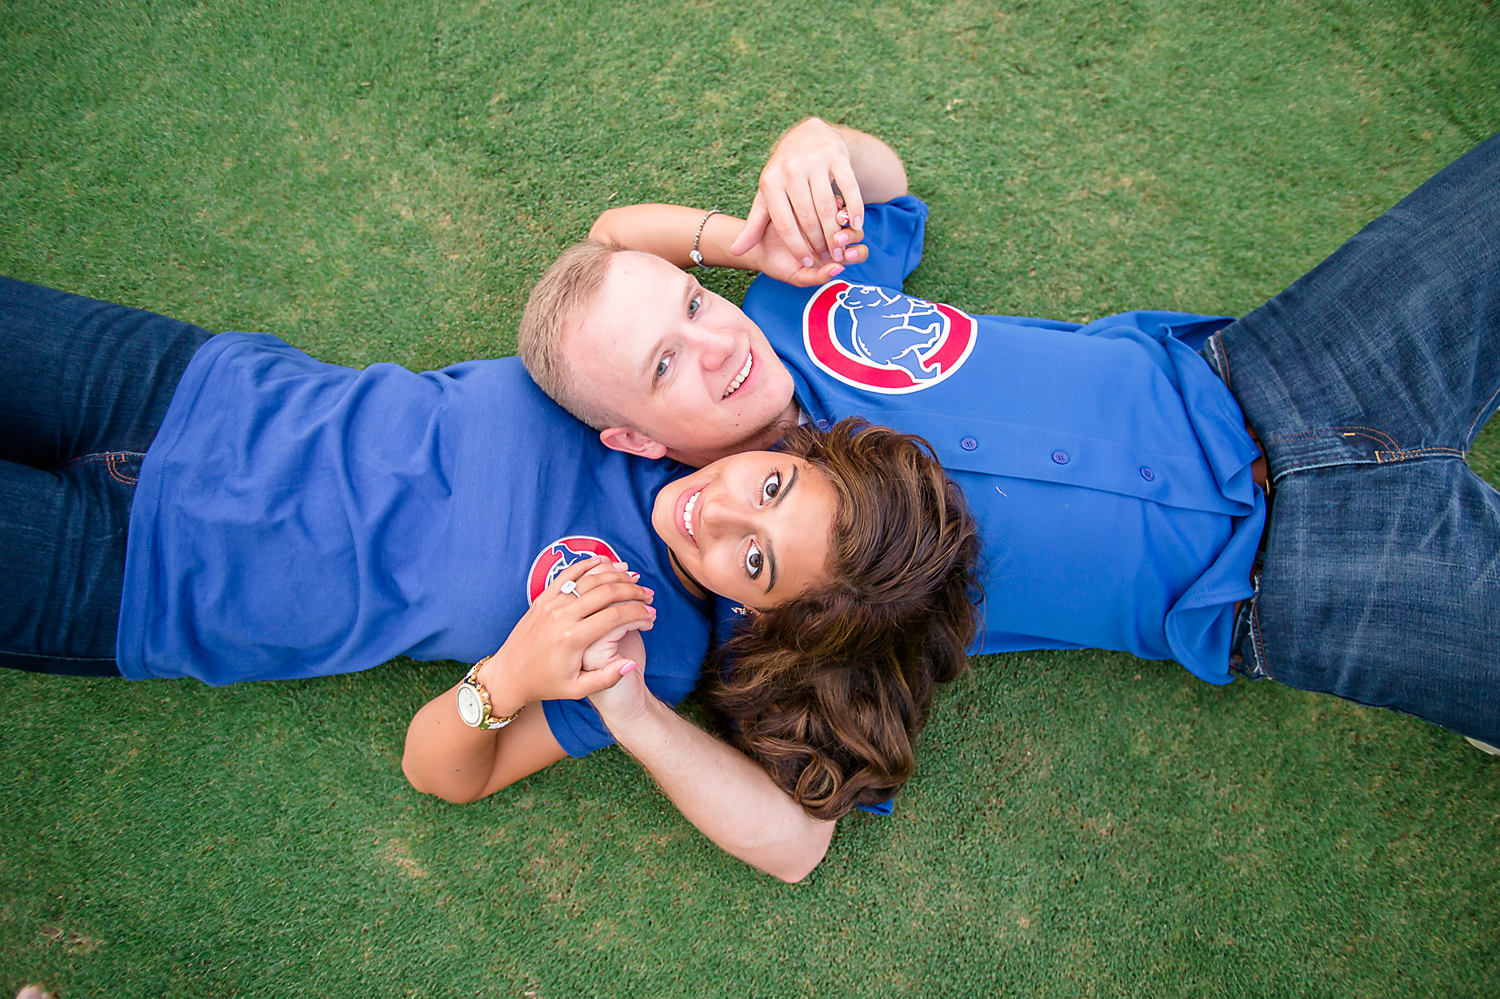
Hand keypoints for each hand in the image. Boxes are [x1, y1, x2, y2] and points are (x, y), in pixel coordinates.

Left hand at [479, 556, 653, 706]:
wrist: (509, 675)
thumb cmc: (545, 684)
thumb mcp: (577, 689)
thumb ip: (607, 678)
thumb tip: (632, 663)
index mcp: (572, 639)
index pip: (615, 616)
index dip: (638, 611)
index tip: (650, 613)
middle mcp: (561, 617)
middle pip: (606, 592)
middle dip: (632, 590)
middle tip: (648, 594)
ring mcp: (550, 604)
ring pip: (589, 579)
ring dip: (615, 575)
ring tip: (633, 577)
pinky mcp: (542, 598)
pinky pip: (568, 575)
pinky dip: (588, 566)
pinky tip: (605, 563)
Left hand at [730, 117, 865, 266]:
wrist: (808, 134)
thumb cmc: (785, 174)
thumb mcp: (766, 196)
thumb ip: (754, 224)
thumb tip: (735, 251)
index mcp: (771, 182)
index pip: (784, 224)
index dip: (797, 247)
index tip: (807, 262)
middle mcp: (791, 170)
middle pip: (808, 218)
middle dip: (819, 243)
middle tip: (828, 257)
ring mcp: (815, 162)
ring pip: (828, 206)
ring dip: (836, 231)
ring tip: (841, 247)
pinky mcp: (837, 157)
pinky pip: (849, 187)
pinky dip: (855, 208)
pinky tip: (856, 224)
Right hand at [745, 213, 866, 286]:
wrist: (755, 246)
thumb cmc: (778, 264)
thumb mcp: (796, 275)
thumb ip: (817, 277)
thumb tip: (838, 269)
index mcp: (835, 257)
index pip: (859, 253)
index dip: (857, 253)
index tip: (846, 255)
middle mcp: (834, 238)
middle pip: (857, 233)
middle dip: (852, 235)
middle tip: (841, 237)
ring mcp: (826, 220)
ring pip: (847, 216)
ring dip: (844, 217)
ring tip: (838, 217)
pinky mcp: (814, 204)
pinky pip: (832, 200)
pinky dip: (834, 202)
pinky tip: (829, 204)